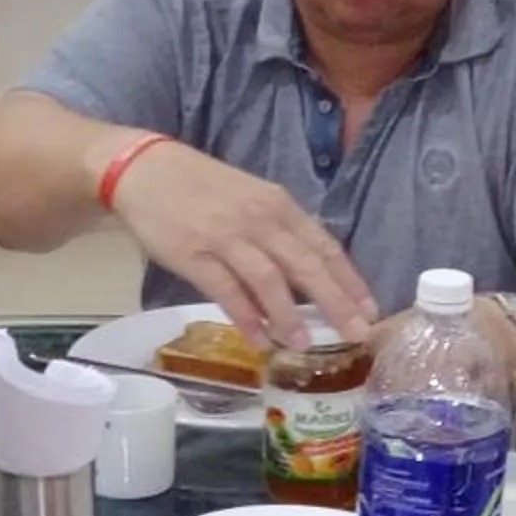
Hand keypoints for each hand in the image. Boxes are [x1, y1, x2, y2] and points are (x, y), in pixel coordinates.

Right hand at [105, 141, 376, 345]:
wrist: (145, 170)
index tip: (369, 311)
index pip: (324, 246)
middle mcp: (259, 219)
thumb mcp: (251, 199)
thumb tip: (308, 277)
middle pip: (305, 265)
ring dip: (289, 315)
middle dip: (335, 303)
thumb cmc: (203, 187)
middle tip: (356, 335)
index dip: (349, 281)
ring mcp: (226, 237)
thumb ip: (278, 232)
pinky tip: (258, 339)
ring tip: (304, 345)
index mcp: (278, 205)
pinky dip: (245, 316)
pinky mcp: (193, 254)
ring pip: (268, 279)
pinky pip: (226, 290)